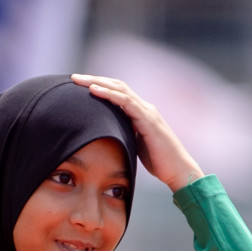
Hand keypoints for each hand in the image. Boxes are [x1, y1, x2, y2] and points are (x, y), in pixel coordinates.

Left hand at [71, 74, 204, 192]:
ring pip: (120, 89)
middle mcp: (144, 108)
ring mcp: (147, 112)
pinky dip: (109, 94)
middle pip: (116, 86)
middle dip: (93, 80)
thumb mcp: (135, 146)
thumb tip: (107, 138)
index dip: (99, 87)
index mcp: (140, 113)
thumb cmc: (159, 162)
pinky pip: (126, 102)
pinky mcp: (148, 119)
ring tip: (78, 80)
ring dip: (97, 82)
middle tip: (73, 78)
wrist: (178, 170)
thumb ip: (125, 136)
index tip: (79, 87)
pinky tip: (94, 90)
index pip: (117, 93)